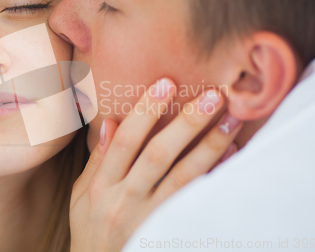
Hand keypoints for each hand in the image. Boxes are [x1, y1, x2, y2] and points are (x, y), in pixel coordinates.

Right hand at [70, 78, 241, 251]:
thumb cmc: (90, 228)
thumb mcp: (82, 195)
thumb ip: (98, 160)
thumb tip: (110, 123)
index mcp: (102, 186)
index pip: (124, 142)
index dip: (145, 112)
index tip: (165, 84)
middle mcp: (126, 199)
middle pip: (158, 156)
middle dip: (186, 123)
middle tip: (212, 96)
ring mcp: (150, 217)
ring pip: (183, 177)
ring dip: (209, 146)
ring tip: (231, 120)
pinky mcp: (168, 229)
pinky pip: (195, 201)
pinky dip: (213, 177)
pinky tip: (232, 155)